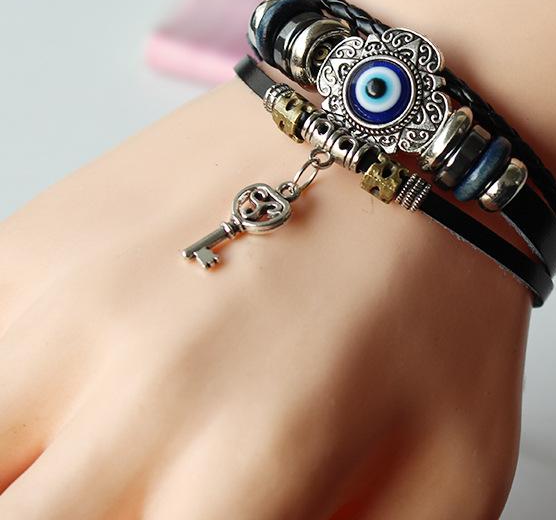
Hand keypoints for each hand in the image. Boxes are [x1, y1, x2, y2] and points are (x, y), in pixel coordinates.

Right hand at [0, 76, 530, 519]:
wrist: (395, 137)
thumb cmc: (435, 292)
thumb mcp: (449, 475)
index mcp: (249, 468)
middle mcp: (137, 391)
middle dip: (67, 516)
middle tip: (131, 496)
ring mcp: (67, 303)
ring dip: (28, 474)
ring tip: (89, 458)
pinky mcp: (35, 243)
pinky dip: (9, 399)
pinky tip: (71, 395)